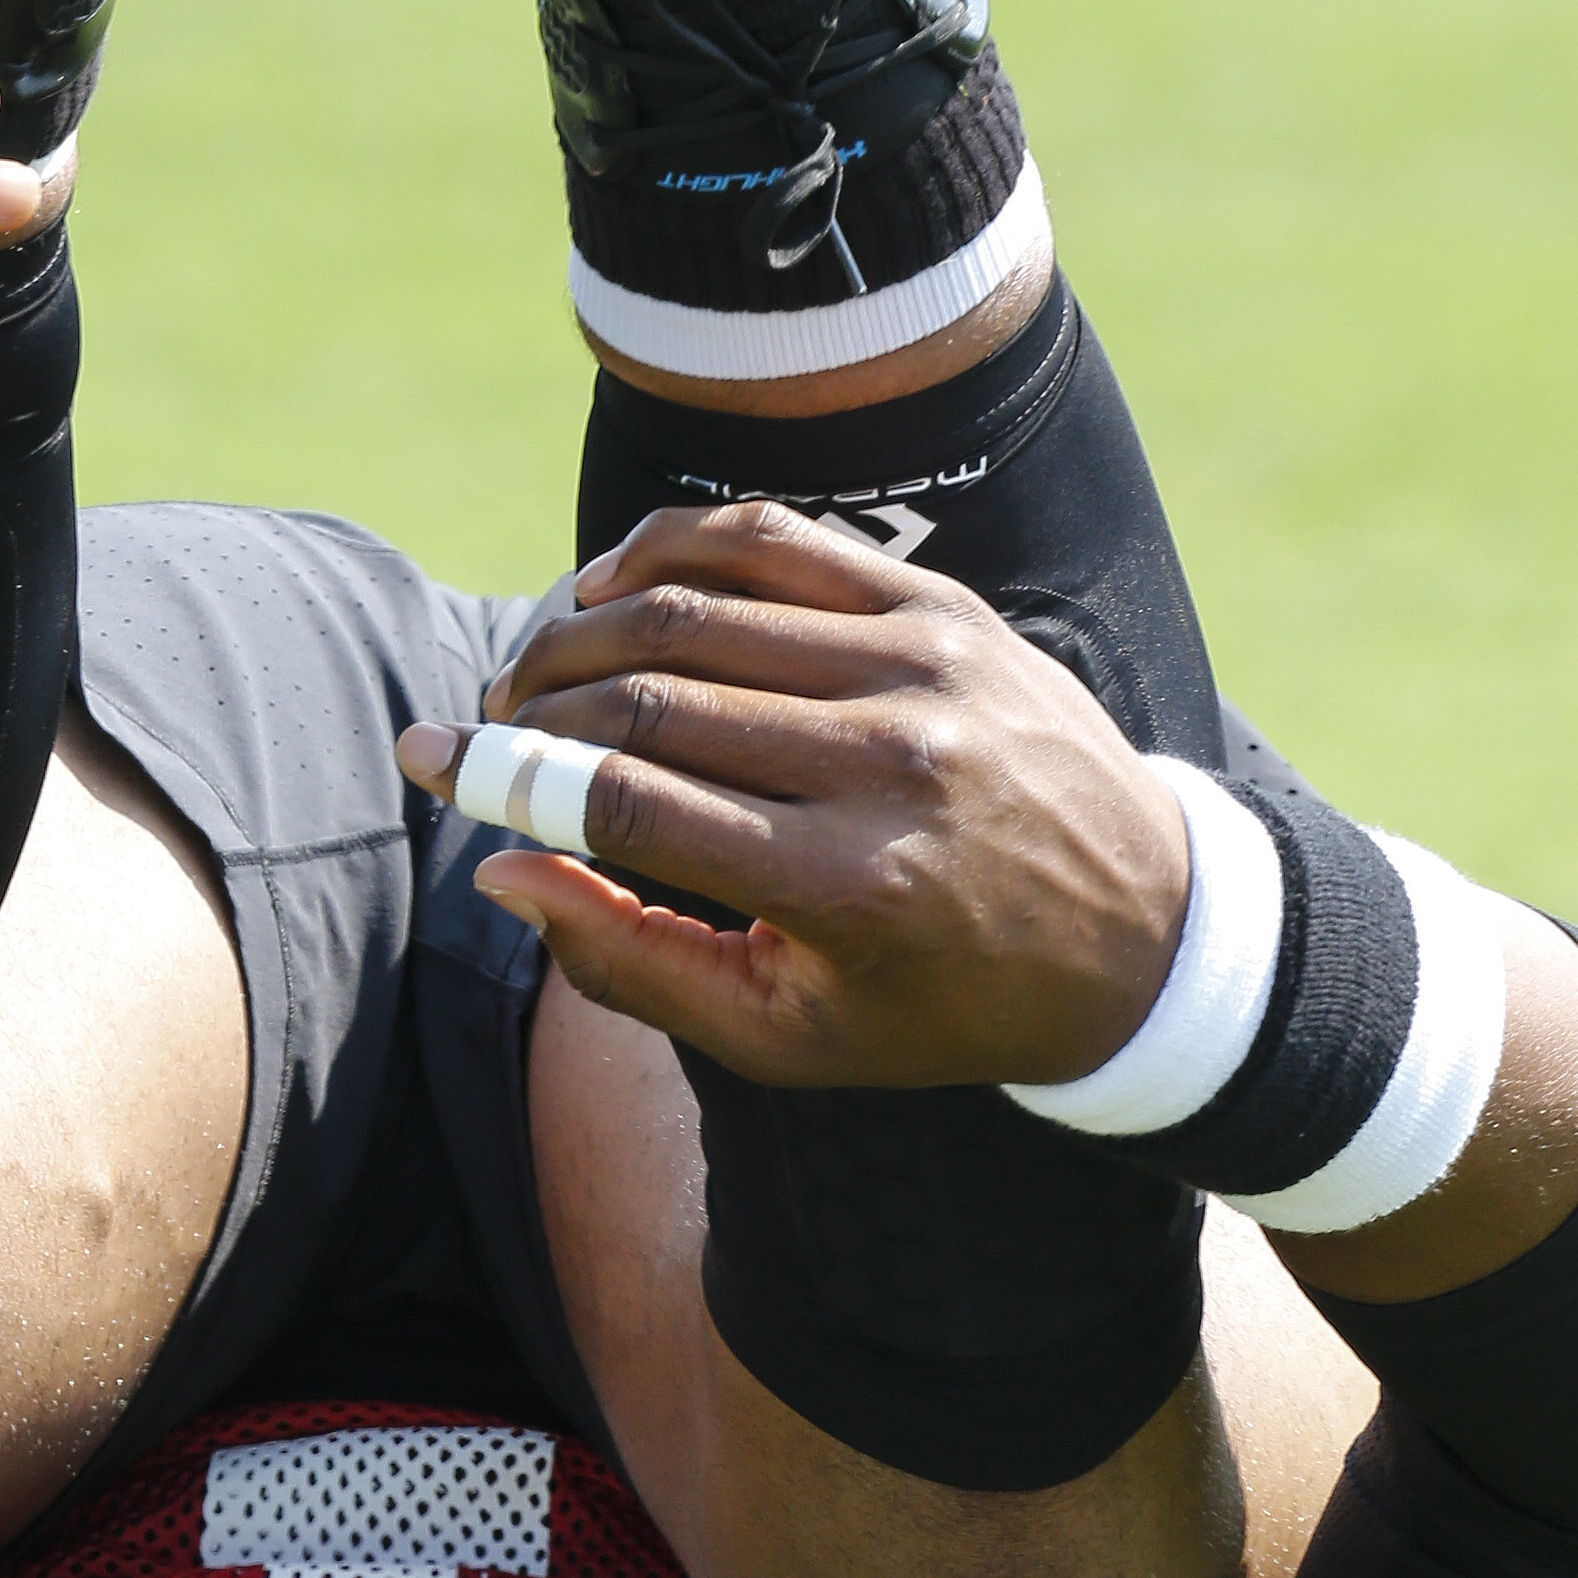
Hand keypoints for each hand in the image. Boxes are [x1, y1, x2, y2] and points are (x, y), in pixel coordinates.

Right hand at [396, 502, 1189, 1093]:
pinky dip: (677, 549)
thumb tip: (501, 869)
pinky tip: (618, 582)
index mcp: (844, 884)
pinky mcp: (946, 609)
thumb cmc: (946, 1002)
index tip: (434, 761)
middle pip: (649, 694)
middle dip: (533, 701)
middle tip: (486, 722)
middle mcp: (886, 761)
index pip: (627, 802)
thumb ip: (632, 962)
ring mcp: (923, 668)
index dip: (505, 777)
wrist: (1142, 930)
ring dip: (586, 625)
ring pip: (699, 606)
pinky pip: (779, 542)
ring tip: (539, 664)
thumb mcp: (791, 1034)